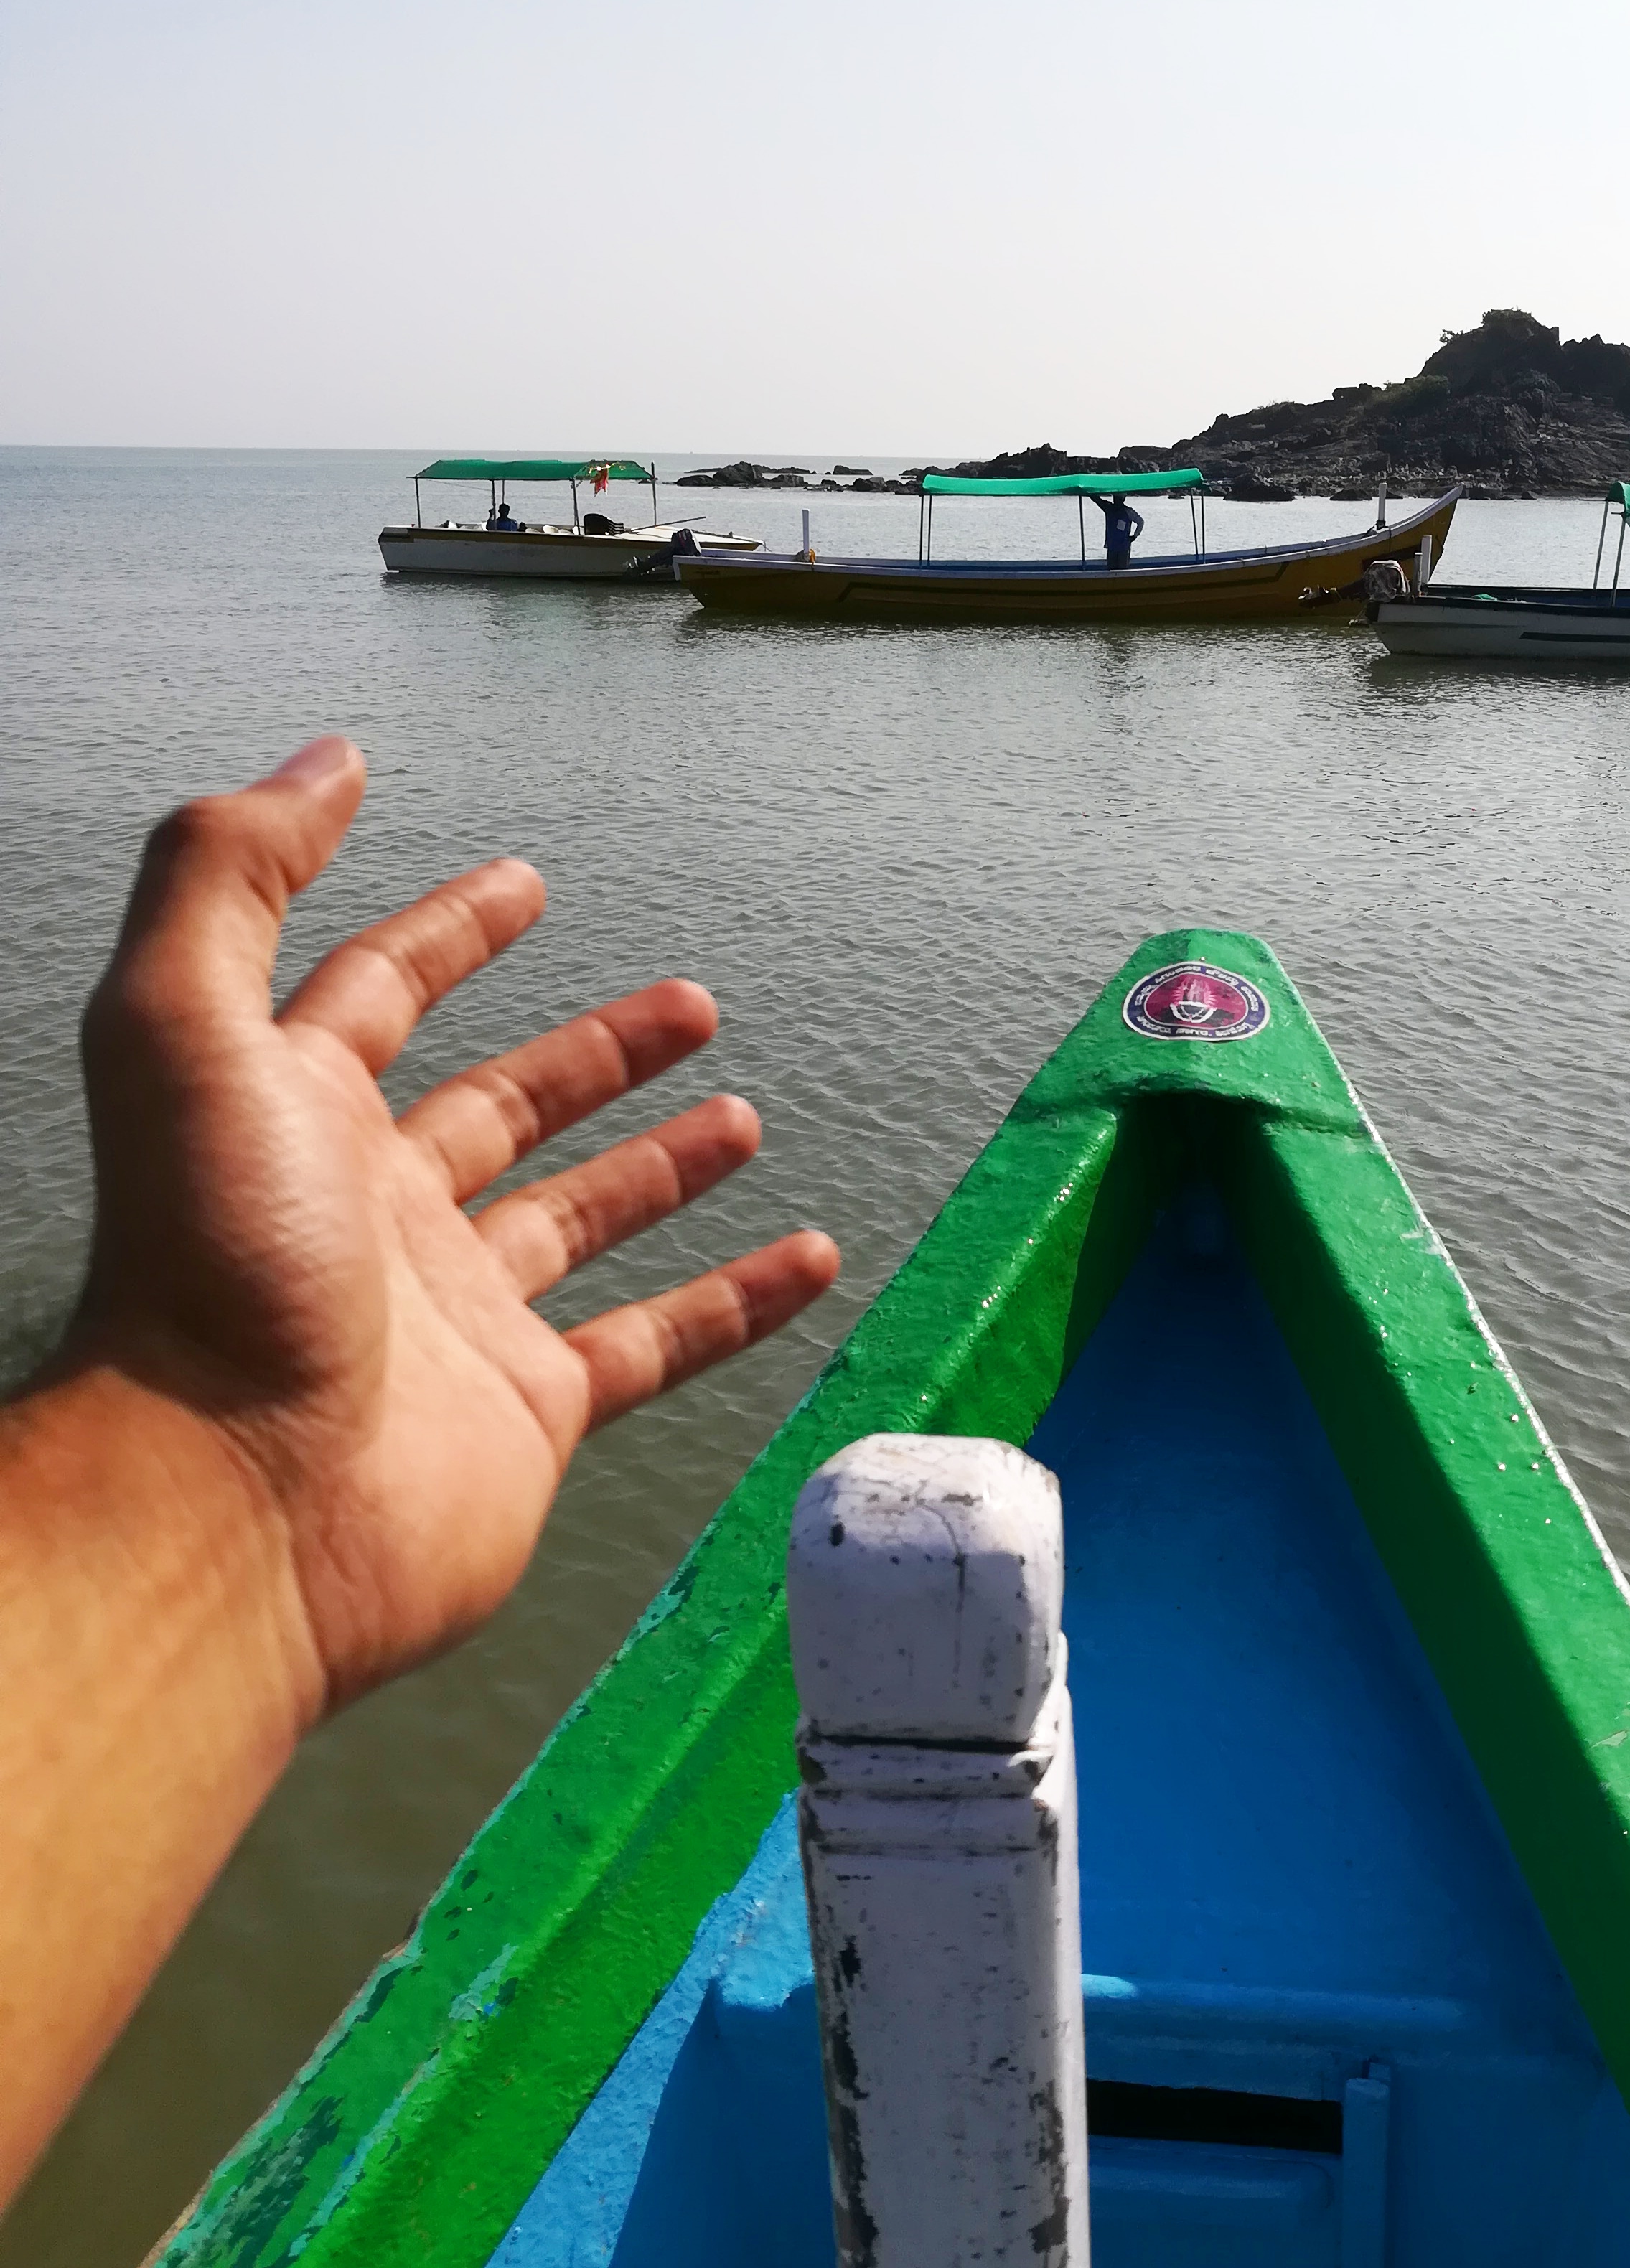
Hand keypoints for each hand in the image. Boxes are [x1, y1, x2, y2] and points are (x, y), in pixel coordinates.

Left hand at [53, 734, 838, 1719]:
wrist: (232, 1507)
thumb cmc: (207, 1265)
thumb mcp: (182, 1026)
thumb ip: (229, 874)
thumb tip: (322, 759)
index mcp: (298, 1118)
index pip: (379, 994)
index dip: (448, 931)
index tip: (527, 884)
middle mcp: (377, 1211)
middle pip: (503, 1107)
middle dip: (594, 1050)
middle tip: (692, 1003)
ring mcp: (458, 1317)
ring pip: (583, 1217)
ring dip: (661, 1163)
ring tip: (744, 1112)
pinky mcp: (527, 1410)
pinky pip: (656, 1341)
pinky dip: (736, 1300)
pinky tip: (809, 1257)